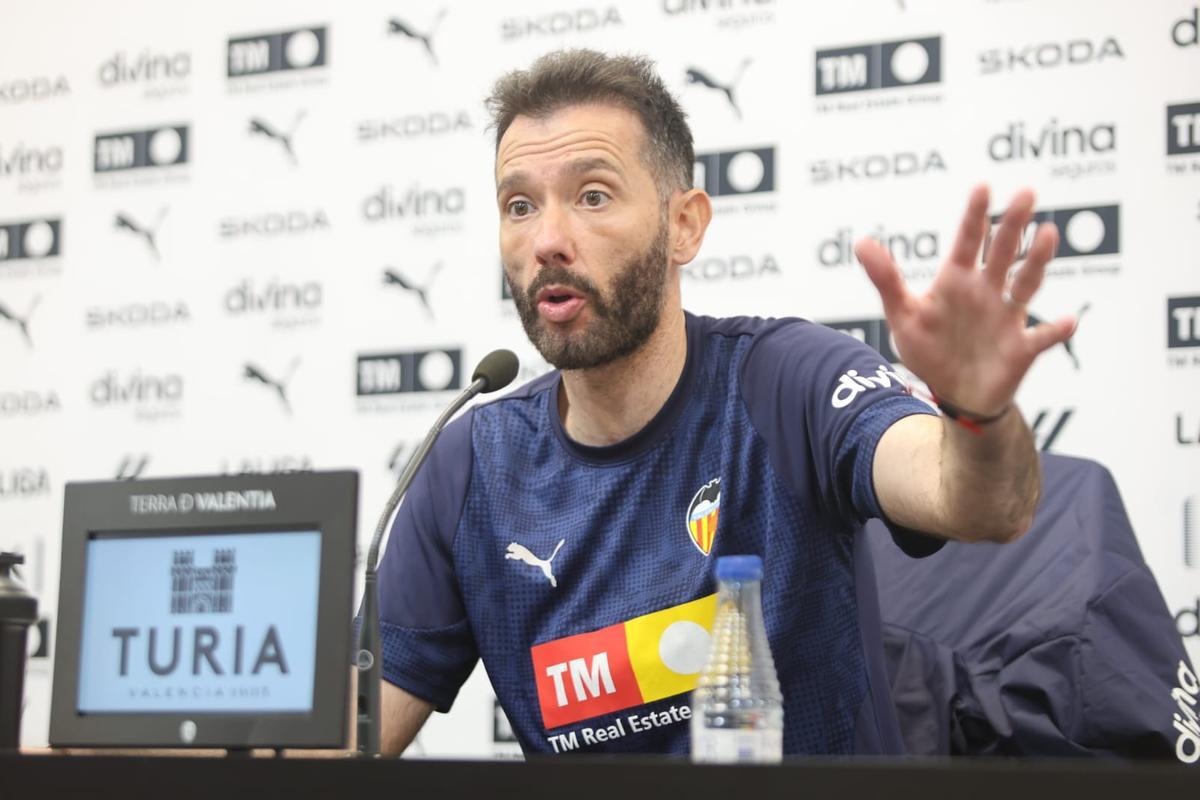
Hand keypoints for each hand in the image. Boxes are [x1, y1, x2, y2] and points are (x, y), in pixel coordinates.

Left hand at [854, 185, 1075, 417]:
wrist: (953, 394)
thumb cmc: (929, 350)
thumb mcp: (902, 315)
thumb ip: (886, 280)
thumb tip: (861, 242)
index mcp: (957, 280)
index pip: (968, 240)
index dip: (975, 215)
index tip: (983, 187)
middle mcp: (987, 291)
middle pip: (1003, 251)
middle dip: (1013, 223)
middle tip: (1026, 192)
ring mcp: (1007, 317)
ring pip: (1027, 283)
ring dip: (1037, 260)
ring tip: (1047, 233)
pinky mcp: (1022, 347)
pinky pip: (1043, 337)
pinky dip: (1056, 331)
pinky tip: (1067, 322)